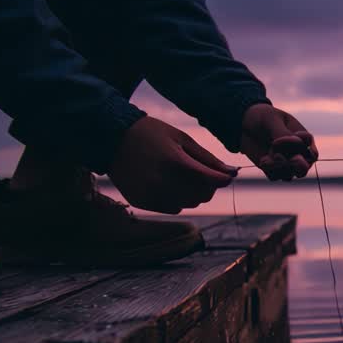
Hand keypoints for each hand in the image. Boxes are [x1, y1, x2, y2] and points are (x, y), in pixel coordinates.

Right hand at [109, 116, 234, 213]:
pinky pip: (173, 208)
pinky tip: (168, 182)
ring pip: (190, 204)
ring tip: (182, 175)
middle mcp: (163, 183)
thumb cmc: (150, 134)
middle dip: (208, 185)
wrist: (111, 138)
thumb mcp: (181, 139)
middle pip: (204, 196)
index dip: (223, 178)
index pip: (212, 181)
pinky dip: (177, 199)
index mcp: (176, 163)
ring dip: (193, 193)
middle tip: (201, 172)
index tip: (226, 174)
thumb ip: (207, 159)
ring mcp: (152, 195)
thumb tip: (232, 173)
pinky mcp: (143, 203)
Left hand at [239, 103, 317, 180]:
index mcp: (303, 140)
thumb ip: (283, 134)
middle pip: (304, 169)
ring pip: (289, 175)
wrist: (242, 123)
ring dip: (278, 167)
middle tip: (286, 158)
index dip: (306, 151)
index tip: (291, 136)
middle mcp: (296, 153)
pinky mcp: (271, 168)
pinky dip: (269, 169)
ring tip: (267, 157)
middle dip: (297, 166)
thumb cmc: (262, 117)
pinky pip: (275, 176)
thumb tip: (295, 148)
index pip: (312, 153)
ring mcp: (284, 162)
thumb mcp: (272, 120)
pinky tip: (262, 159)